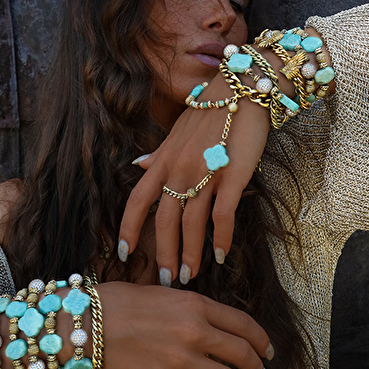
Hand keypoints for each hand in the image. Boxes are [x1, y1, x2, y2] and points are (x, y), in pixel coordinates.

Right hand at [98, 281, 271, 368]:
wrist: (84, 322)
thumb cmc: (118, 301)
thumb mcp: (162, 292)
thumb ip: (189, 306)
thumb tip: (207, 318)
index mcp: (196, 305)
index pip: (243, 324)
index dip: (261, 340)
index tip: (267, 351)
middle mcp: (195, 331)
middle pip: (242, 353)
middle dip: (258, 368)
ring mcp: (180, 360)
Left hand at [119, 72, 270, 282]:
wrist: (243, 88)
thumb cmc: (211, 109)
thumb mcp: (177, 131)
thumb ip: (159, 153)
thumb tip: (138, 165)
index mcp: (163, 160)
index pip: (138, 200)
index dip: (129, 229)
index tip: (125, 254)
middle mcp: (179, 169)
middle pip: (164, 221)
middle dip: (163, 254)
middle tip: (165, 279)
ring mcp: (205, 172)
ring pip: (192, 223)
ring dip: (190, 253)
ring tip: (190, 276)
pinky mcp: (232, 175)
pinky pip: (223, 214)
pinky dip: (221, 237)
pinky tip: (220, 255)